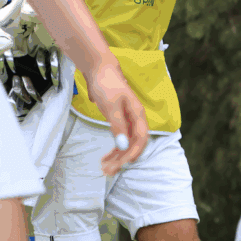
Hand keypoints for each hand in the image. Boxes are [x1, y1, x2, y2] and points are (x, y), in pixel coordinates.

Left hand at [82, 60, 147, 174]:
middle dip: (123, 158)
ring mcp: (127, 120)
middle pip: (134, 144)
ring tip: (105, 167)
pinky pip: (120, 138)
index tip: (122, 164)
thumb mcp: (111, 106)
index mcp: (138, 114)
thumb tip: (123, 146)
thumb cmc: (107, 84)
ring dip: (117, 156)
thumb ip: (118, 126)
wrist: (99, 69)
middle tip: (108, 171)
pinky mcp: (119, 120)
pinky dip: (114, 149)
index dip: (134, 152)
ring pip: (126, 143)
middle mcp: (135, 119)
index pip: (141, 138)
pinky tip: (107, 156)